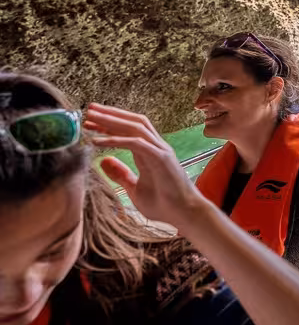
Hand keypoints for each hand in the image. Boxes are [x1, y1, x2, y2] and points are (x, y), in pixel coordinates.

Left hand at [84, 104, 205, 230]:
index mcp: (150, 152)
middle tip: (88, 109)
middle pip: (133, 121)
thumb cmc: (164, 204)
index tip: (91, 122)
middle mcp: (156, 146)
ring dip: (112, 121)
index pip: (130, 130)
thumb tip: (103, 161)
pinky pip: (136, 143)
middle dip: (110, 114)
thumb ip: (121, 175)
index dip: (111, 124)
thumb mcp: (135, 189)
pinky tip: (98, 141)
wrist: (184, 214)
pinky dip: (115, 140)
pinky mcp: (161, 158)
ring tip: (91, 118)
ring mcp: (160, 150)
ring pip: (135, 127)